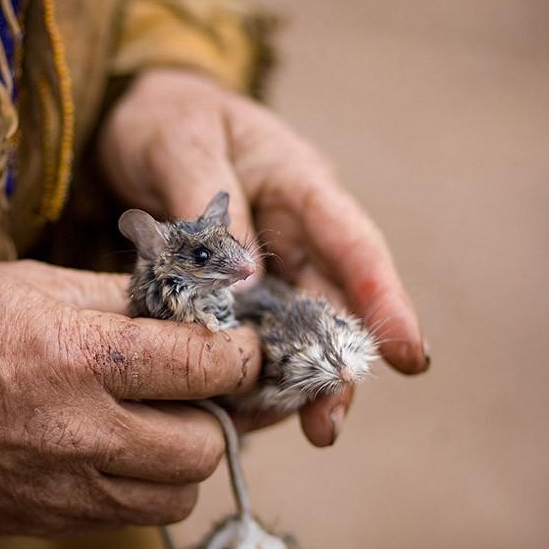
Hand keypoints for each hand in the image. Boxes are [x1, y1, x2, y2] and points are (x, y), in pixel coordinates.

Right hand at [0, 261, 260, 534]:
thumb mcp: (32, 282)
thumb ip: (118, 295)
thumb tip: (183, 306)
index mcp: (81, 355)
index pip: (203, 366)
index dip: (241, 354)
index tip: (245, 346)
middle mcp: (80, 431)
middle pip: (204, 447)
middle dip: (217, 412)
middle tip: (197, 385)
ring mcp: (61, 488)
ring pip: (174, 496)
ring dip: (184, 458)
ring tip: (158, 420)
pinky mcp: (43, 521)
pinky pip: (126, 518)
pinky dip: (141, 487)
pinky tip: (116, 450)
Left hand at [99, 68, 428, 445]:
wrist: (140, 121)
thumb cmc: (169, 119)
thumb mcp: (182, 146)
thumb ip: (213, 210)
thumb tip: (246, 285)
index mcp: (300, 184)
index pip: (353, 244)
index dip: (383, 300)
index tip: (409, 355)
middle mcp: (296, 230)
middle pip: (330, 303)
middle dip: (332, 366)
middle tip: (326, 427)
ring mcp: (269, 260)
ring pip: (293, 329)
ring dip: (291, 380)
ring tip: (276, 429)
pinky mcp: (236, 285)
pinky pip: (250, 332)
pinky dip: (245, 368)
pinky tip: (234, 406)